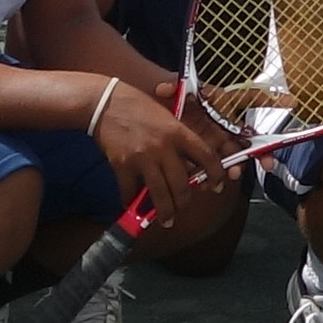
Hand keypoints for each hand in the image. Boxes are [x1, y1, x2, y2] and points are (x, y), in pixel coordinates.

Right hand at [90, 81, 220, 220]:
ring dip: (164, 212)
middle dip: (184, 203)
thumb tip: (188, 165)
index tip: (217, 186)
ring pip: (159, 194)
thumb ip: (177, 138)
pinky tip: (132, 204)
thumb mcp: (166, 115)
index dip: (216, 174)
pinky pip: (130, 191)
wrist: (105, 102)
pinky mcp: (122, 165)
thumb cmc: (137, 105)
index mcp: (178, 132)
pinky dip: (131, 201)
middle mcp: (163, 147)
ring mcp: (142, 157)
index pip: (206, 156)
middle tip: (182, 209)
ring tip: (166, 220)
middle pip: (181, 184)